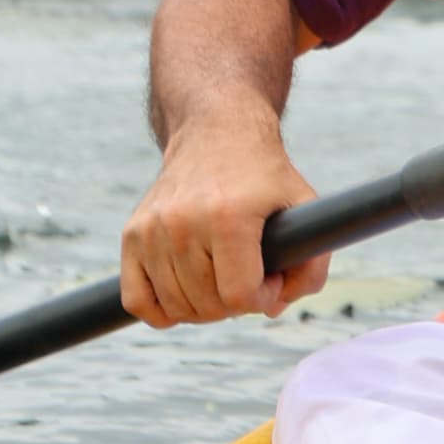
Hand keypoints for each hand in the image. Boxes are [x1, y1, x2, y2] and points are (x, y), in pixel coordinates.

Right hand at [121, 99, 329, 326]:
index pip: (239, 295)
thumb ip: (311, 264)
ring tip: (222, 276)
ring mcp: (152, 229)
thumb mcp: (304, 206)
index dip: (262, 297)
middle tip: (248, 273)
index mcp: (228, 216)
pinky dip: (160, 310)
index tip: (271, 276)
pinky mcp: (132, 234)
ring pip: (176, 307)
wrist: (216, 133)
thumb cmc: (263, 175)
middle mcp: (183, 222)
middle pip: (208, 306)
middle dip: (237, 302)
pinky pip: (136, 300)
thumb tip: (274, 308)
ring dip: (204, 306)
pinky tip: (185, 294)